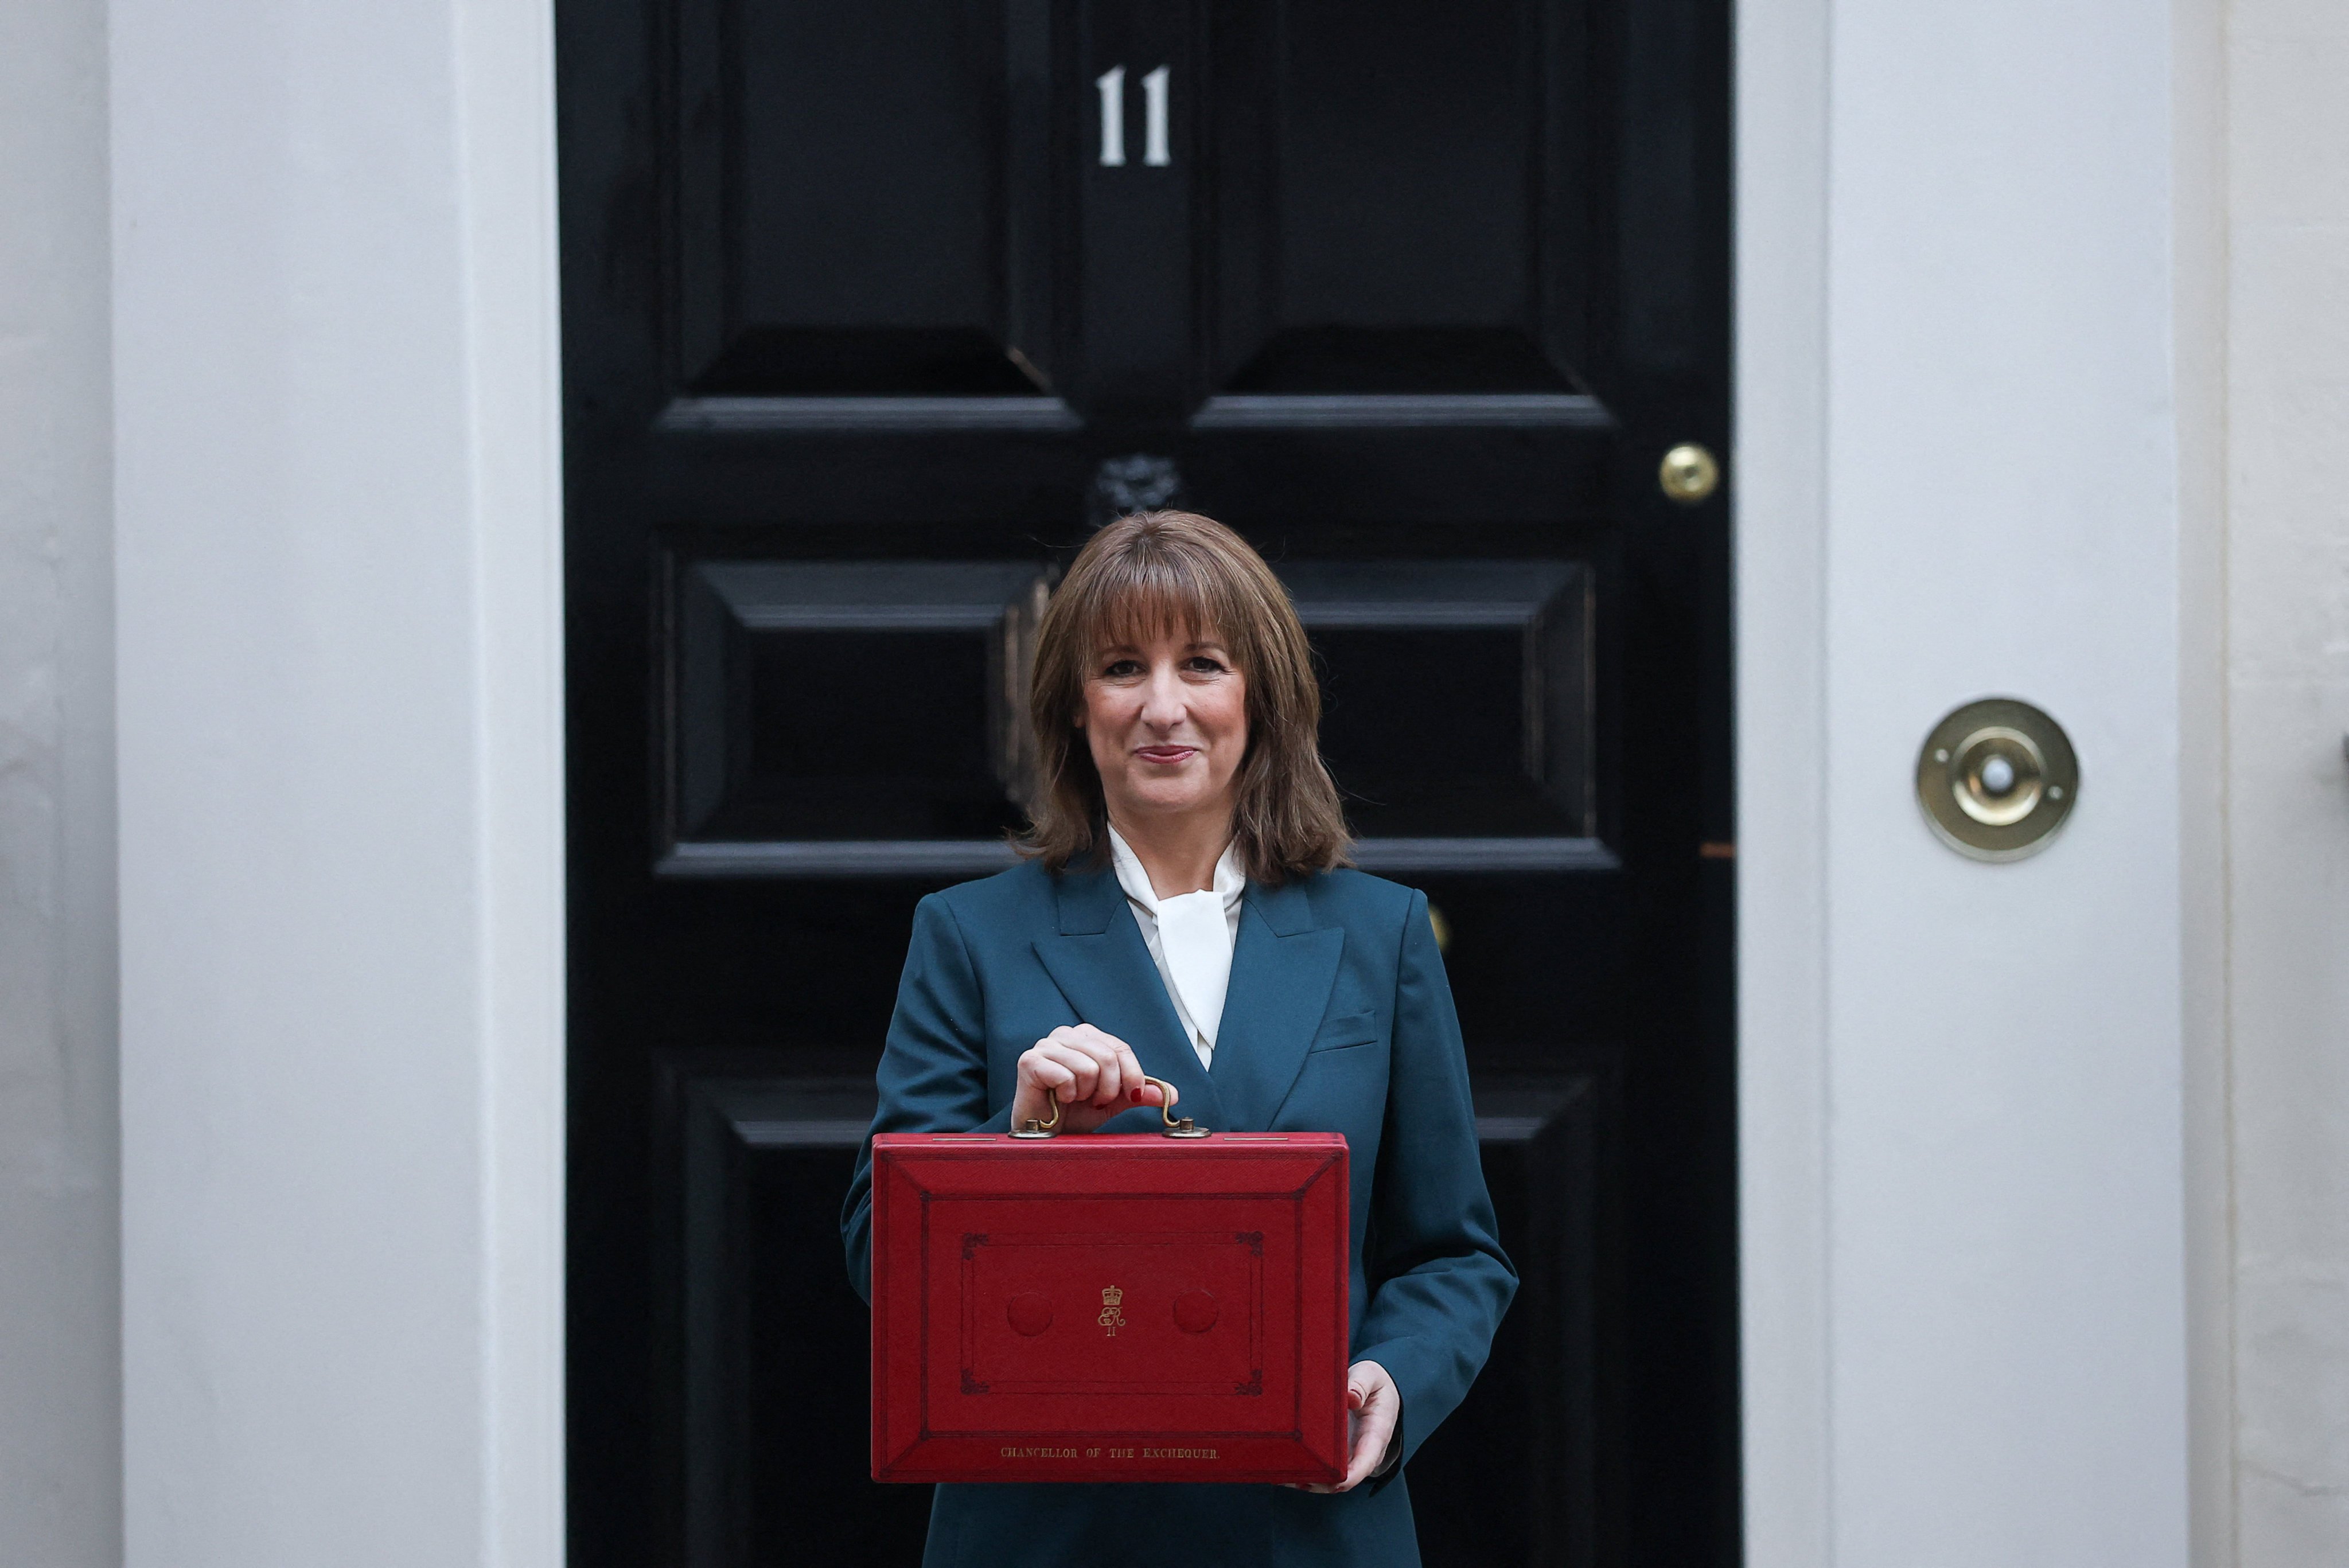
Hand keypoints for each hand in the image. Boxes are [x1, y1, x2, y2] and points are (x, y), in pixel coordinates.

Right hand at [1010, 1025, 1165, 1134]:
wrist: (1047, 1135)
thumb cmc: (1074, 1113)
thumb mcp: (1114, 1101)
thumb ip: (1140, 1093)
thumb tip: (1172, 1093)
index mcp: (1086, 1036)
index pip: (1120, 1048)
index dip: (1133, 1075)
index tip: (1133, 1096)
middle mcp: (1065, 1034)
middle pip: (1107, 1056)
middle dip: (1109, 1089)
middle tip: (1096, 1102)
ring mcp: (1045, 1045)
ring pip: (1088, 1067)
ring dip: (1086, 1093)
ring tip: (1075, 1099)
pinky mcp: (1029, 1061)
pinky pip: (1065, 1076)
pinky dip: (1067, 1095)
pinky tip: (1059, 1099)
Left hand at [1293, 1360, 1399, 1493]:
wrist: (1378, 1390)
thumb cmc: (1374, 1384)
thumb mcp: (1370, 1376)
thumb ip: (1361, 1384)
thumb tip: (1351, 1397)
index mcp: (1376, 1434)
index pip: (1365, 1463)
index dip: (1349, 1477)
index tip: (1333, 1483)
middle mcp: (1363, 1452)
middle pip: (1344, 1478)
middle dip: (1321, 1483)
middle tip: (1293, 1478)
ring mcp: (1349, 1455)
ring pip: (1331, 1478)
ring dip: (1309, 1481)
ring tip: (1283, 1477)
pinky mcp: (1337, 1453)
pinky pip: (1324, 1469)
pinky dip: (1306, 1472)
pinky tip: (1284, 1470)